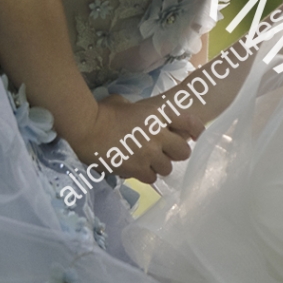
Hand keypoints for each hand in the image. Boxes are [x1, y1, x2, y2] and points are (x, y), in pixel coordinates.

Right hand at [73, 96, 202, 184]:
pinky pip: (151, 178)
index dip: (196, 130)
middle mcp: (159, 135)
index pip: (190, 123)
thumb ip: (139, 111)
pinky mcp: (137, 169)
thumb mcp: (125, 103)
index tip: (194, 136)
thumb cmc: (102, 111)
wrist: (86, 128)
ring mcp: (149, 154)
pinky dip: (145, 175)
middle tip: (163, 152)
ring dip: (158, 166)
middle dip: (174, 153)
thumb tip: (136, 115)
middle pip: (183, 152)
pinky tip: (135, 169)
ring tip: (146, 162)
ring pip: (167, 168)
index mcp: (158, 114)